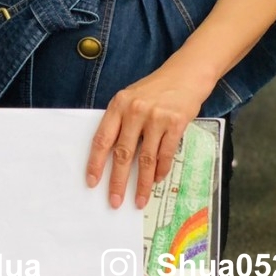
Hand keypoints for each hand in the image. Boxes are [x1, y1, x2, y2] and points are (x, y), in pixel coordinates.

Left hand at [85, 64, 209, 209]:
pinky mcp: (176, 124)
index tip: (91, 181)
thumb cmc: (154, 90)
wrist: (184, 75)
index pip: (102, 138)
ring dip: (142, 183)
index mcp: (118, 105)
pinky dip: (161, 170)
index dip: (95, 162)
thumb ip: (120, 122)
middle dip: (117, 180)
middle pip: (122, 153)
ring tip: (139, 199)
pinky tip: (156, 180)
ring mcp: (156, 118)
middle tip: (114, 201)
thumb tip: (112, 155)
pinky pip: (166, 154)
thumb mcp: (130, 98)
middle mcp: (134, 111)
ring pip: (146, 158)